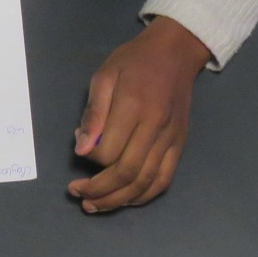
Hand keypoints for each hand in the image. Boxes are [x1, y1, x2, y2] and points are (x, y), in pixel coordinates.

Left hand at [68, 16, 210, 212]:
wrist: (176, 52)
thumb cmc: (135, 61)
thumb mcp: (105, 76)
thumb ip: (93, 113)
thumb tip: (82, 150)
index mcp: (134, 106)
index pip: (108, 150)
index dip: (88, 158)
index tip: (79, 147)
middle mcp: (155, 127)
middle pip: (126, 172)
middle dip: (98, 190)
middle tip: (77, 194)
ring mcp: (171, 139)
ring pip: (145, 182)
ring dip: (118, 200)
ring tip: (95, 205)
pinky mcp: (180, 145)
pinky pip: (164, 179)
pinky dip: (144, 196)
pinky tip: (126, 200)